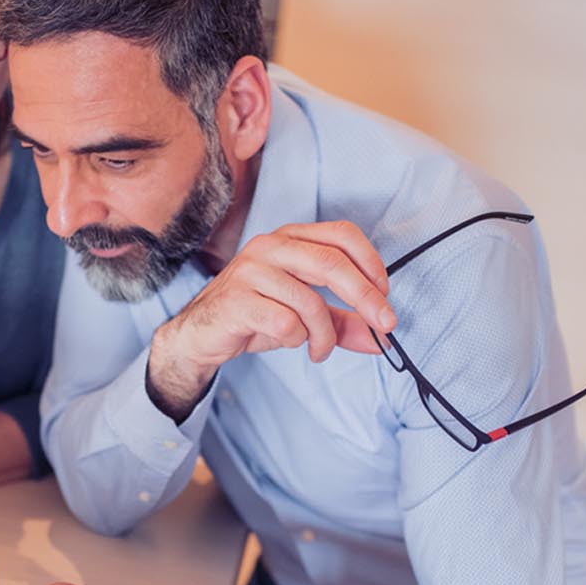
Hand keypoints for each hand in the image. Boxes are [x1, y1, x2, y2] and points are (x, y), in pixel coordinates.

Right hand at [149, 221, 396, 418]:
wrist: (200, 333)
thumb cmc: (255, 315)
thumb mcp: (304, 315)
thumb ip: (342, 322)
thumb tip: (382, 338)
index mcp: (289, 239)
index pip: (342, 235)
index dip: (371, 262)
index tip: (385, 294)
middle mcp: (270, 246)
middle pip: (332, 263)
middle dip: (366, 298)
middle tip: (384, 325)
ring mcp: (250, 271)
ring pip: (310, 302)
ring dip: (324, 335)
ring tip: (319, 349)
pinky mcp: (237, 300)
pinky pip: (286, 323)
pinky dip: (296, 339)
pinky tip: (290, 342)